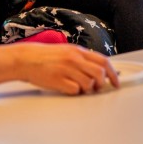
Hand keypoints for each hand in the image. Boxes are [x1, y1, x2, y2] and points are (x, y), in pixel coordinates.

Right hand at [0, 42, 119, 94]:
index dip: (113, 73)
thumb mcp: (66, 51)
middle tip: (100, 88)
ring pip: (89, 83)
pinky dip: (76, 92)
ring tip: (81, 88)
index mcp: (78, 51)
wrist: (26, 60)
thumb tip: (98, 69)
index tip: (116, 81)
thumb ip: (81, 59)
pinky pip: (75, 90)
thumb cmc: (45, 57)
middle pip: (100, 73)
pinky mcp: (59, 81)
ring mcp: (67, 70)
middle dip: (103, 83)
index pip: (103, 61)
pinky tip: (69, 89)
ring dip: (88, 89)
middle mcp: (74, 59)